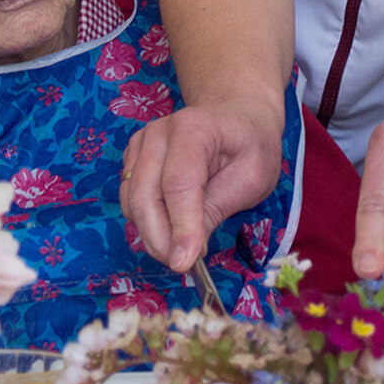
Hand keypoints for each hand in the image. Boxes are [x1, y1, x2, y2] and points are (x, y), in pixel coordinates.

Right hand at [119, 99, 283, 272]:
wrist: (238, 118)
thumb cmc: (251, 146)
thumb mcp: (253, 178)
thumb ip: (217, 208)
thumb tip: (186, 250)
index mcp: (194, 128)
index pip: (179, 185)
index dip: (180, 227)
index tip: (184, 263)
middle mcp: (159, 132)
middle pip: (146, 197)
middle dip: (161, 240)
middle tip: (184, 266)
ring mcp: (142, 143)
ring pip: (132, 203)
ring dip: (152, 235)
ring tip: (183, 247)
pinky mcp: (134, 158)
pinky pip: (130, 200)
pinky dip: (146, 222)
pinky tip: (172, 227)